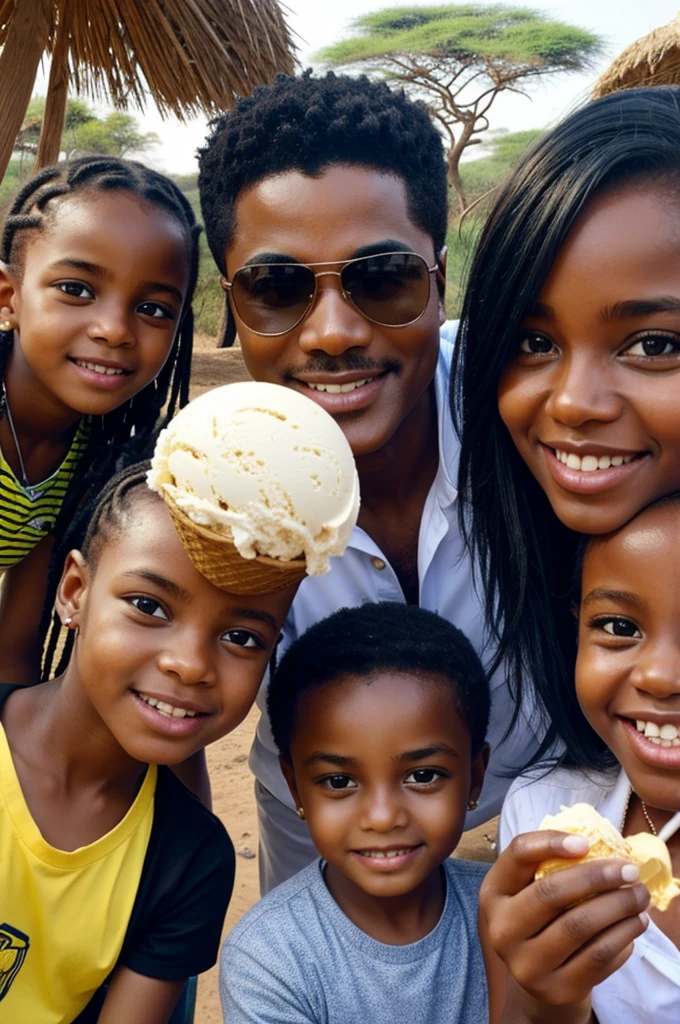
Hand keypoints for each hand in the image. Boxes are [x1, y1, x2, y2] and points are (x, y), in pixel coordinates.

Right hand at [480, 830, 649, 1010]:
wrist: (536, 978)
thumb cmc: (538, 918)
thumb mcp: (527, 889)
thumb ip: (548, 864)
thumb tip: (597, 843)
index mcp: (493, 893)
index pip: (518, 855)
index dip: (550, 843)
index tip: (586, 842)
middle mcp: (502, 929)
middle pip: (551, 892)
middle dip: (598, 877)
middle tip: (630, 871)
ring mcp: (526, 964)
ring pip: (579, 926)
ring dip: (619, 907)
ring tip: (639, 896)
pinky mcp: (556, 989)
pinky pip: (597, 957)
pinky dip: (623, 936)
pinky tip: (634, 923)